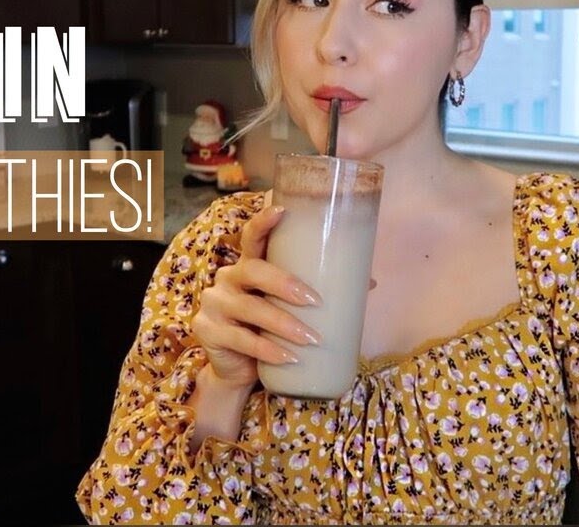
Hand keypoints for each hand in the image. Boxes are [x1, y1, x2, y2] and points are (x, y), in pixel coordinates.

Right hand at [190, 205, 322, 389]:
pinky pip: (241, 339)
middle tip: (315, 301)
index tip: (281, 209)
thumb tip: (370, 282)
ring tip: (311, 339)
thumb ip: (319, 291)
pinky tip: (289, 358)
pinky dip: (268, 349)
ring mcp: (214, 305)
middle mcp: (227, 278)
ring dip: (283, 324)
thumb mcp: (290, 308)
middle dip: (285, 284)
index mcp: (249, 265)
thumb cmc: (269, 330)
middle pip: (253, 271)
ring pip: (250, 309)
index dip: (263, 222)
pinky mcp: (208, 332)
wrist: (239, 369)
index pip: (251, 237)